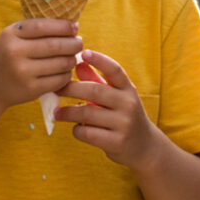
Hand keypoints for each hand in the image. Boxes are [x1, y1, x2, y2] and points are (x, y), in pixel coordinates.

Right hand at [0, 19, 81, 110]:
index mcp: (11, 35)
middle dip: (73, 43)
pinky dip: (66, 75)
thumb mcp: (11, 38)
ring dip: (72, 60)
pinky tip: (65, 71)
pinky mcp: (31, 89)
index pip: (43, 26)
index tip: (75, 27)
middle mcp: (15, 52)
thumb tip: (71, 27)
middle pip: (55, 45)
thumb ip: (35, 30)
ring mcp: (23, 72)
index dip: (63, 26)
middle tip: (79, 43)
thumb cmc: (5, 57)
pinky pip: (58, 80)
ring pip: (60, 63)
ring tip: (72, 57)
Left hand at [53, 50, 159, 169]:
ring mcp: (124, 124)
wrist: (144, 147)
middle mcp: (128, 104)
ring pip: (87, 113)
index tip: (83, 53)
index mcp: (128, 89)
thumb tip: (78, 64)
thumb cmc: (123, 116)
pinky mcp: (117, 142)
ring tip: (56, 112)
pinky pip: (88, 133)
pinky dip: (77, 130)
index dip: (100, 60)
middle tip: (55, 89)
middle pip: (95, 91)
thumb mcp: (116, 97)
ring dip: (68, 112)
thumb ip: (97, 81)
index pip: (115, 70)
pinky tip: (76, 128)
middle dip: (71, 89)